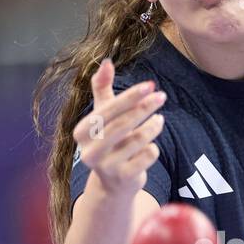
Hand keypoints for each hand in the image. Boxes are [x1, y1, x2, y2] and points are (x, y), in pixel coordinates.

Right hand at [73, 57, 165, 196]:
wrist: (113, 183)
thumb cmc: (109, 140)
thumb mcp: (102, 114)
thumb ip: (102, 87)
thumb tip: (106, 61)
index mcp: (82, 132)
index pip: (108, 110)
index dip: (130, 96)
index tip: (150, 85)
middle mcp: (89, 151)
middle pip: (123, 125)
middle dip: (145, 108)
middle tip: (161, 96)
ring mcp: (106, 167)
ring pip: (139, 140)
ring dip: (153, 127)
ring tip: (158, 120)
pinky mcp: (123, 179)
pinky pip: (148, 156)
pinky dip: (153, 148)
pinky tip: (151, 146)